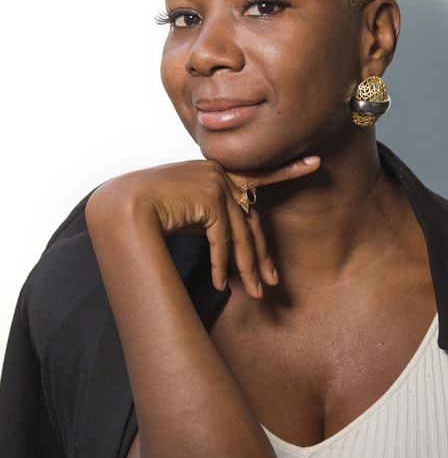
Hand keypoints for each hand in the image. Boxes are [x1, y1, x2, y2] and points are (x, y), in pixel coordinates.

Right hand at [86, 155, 319, 298]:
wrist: (121, 205)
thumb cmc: (150, 211)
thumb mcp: (190, 213)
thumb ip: (214, 219)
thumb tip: (237, 248)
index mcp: (217, 172)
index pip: (258, 177)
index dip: (287, 172)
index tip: (315, 164)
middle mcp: (220, 173)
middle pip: (252, 220)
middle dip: (262, 255)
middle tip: (273, 282)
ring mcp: (216, 182)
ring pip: (241, 234)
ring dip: (246, 269)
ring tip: (256, 293)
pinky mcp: (210, 196)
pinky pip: (223, 239)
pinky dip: (221, 265)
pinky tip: (220, 284)